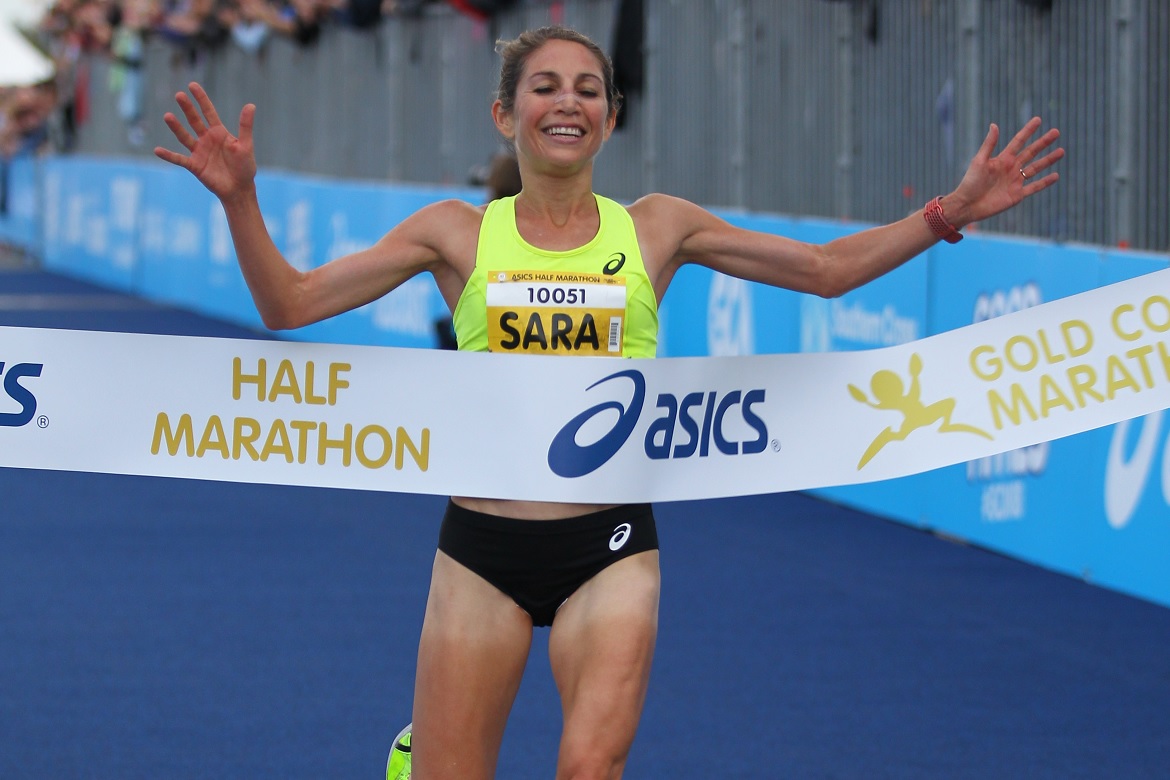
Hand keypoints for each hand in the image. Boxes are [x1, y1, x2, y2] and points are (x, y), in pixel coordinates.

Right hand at [153, 82, 256, 202]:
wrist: (239, 189)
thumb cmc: (245, 167)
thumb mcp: (246, 145)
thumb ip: (245, 126)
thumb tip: (251, 105)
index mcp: (219, 133)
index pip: (208, 112)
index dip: (201, 99)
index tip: (192, 85)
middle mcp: (207, 139)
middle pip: (194, 121)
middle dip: (187, 108)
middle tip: (179, 95)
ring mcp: (199, 152)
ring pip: (185, 137)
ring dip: (176, 127)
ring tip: (168, 116)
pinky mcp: (194, 165)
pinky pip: (179, 159)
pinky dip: (169, 156)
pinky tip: (157, 150)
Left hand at [947, 117, 1063, 226]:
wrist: (967, 205)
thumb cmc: (970, 182)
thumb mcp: (979, 161)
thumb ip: (989, 144)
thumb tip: (994, 125)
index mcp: (1002, 159)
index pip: (1019, 141)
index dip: (1028, 131)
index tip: (1038, 120)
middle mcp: (1011, 168)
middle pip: (1031, 152)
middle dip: (1043, 143)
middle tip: (1056, 132)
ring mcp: (1015, 181)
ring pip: (1036, 168)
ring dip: (1048, 160)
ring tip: (1061, 151)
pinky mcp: (1017, 195)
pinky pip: (1034, 187)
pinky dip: (1045, 182)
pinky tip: (1056, 175)